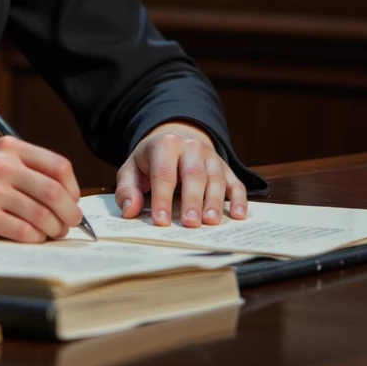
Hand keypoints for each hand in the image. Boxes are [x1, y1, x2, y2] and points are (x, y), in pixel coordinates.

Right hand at [0, 138, 83, 242]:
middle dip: (69, 213)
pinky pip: (24, 232)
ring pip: (44, 215)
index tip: (71, 202)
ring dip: (53, 230)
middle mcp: (2, 164)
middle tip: (68, 224)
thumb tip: (64, 197)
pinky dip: (33, 239)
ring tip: (49, 233)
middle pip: (56, 192)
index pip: (59, 166)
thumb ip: (22, 170)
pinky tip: (28, 238)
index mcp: (7, 147)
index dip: (72, 188)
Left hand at [116, 121, 248, 228]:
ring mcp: (211, 157)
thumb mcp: (132, 170)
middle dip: (192, 200)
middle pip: (193, 174)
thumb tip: (130, 210)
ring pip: (216, 178)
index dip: (162, 199)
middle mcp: (191, 147)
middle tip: (189, 224)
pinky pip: (235, 183)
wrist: (174, 142)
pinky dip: (238, 199)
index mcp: (165, 145)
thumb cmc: (151, 161)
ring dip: (214, 201)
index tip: (161, 222)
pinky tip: (237, 215)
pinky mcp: (225, 168)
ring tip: (210, 222)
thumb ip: (127, 189)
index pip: (164, 174)